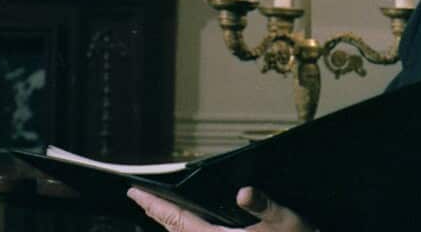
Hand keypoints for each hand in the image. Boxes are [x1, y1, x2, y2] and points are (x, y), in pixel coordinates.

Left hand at [127, 186, 314, 231]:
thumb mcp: (286, 221)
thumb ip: (264, 205)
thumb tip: (245, 192)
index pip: (178, 219)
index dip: (155, 205)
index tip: (134, 193)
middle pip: (177, 231)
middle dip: (158, 215)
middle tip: (140, 200)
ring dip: (173, 225)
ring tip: (161, 212)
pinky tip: (191, 227)